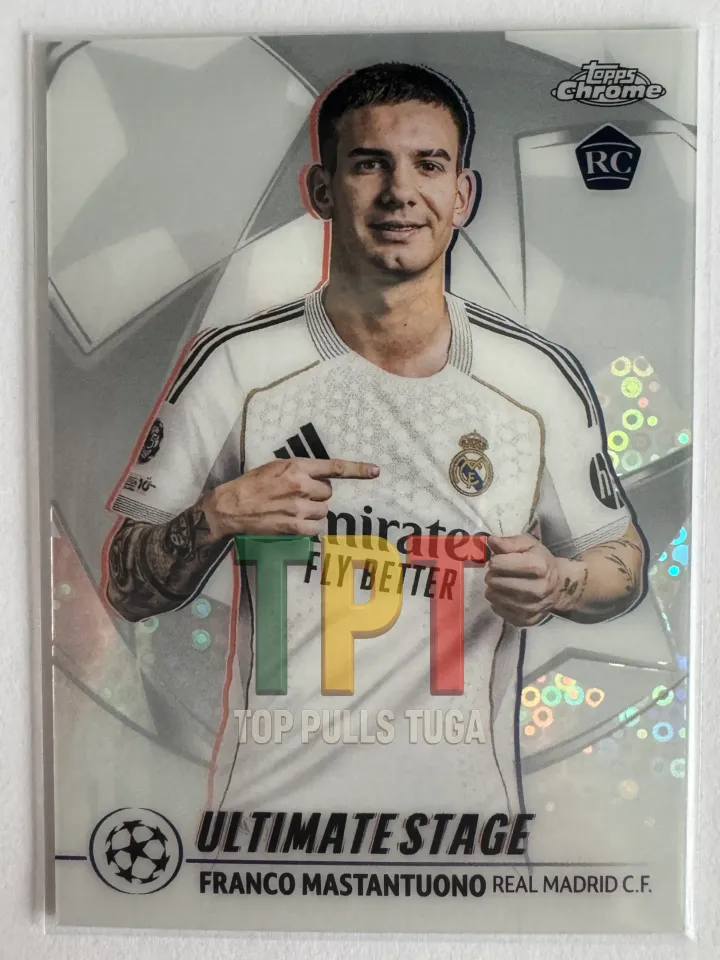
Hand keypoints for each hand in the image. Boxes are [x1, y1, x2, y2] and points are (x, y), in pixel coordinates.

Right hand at [201, 458, 378, 539]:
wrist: (230, 506)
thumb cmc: (251, 484)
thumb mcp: (275, 467)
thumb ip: (299, 470)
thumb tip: (319, 477)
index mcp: (296, 466)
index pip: (333, 467)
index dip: (357, 469)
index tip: (375, 471)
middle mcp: (301, 485)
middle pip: (328, 492)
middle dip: (318, 495)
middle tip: (298, 496)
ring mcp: (299, 507)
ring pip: (323, 511)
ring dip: (313, 511)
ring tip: (292, 509)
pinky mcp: (294, 526)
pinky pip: (317, 528)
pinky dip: (309, 527)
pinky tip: (294, 522)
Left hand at [484, 534, 585, 626]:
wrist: (560, 586)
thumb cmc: (541, 562)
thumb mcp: (528, 545)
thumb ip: (508, 543)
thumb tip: (490, 541)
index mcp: (538, 566)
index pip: (498, 564)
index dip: (495, 560)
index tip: (500, 560)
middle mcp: (536, 590)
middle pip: (494, 581)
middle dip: (493, 574)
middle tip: (501, 573)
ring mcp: (530, 608)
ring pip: (493, 596)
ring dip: (494, 588)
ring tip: (504, 583)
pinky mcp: (524, 620)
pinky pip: (497, 609)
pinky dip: (498, 602)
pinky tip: (507, 595)